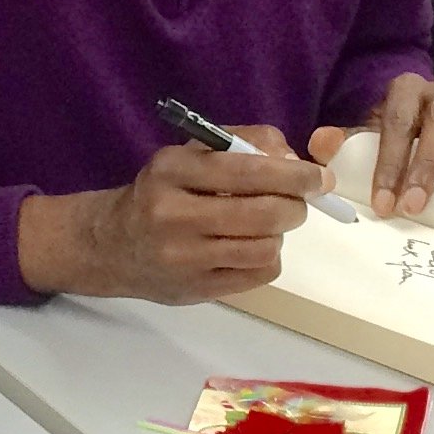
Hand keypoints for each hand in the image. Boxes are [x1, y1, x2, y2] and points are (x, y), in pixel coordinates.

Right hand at [16, 126, 323, 304]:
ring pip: (265, 247)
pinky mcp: (195, 290)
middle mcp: (173, 214)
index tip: (320, 177)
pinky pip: (259, 274)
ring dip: (279, 234)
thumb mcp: (190, 155)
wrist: (113, 246)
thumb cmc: (162, 192)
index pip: (248, 171)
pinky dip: (267, 258)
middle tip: (298, 203)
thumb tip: (295, 159)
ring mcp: (183, 257)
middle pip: (263, 213)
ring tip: (266, 226)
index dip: (294, 175)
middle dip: (295, 206)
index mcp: (172, 171)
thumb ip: (244, 144)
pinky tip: (250, 248)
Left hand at [318, 80, 433, 216]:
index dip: (389, 163)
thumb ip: (343, 142)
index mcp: (405, 91)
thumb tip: (319, 143)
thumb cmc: (393, 135)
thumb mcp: (364, 136)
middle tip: (417, 204)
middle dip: (427, 164)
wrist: (417, 119)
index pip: (396, 123)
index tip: (384, 203)